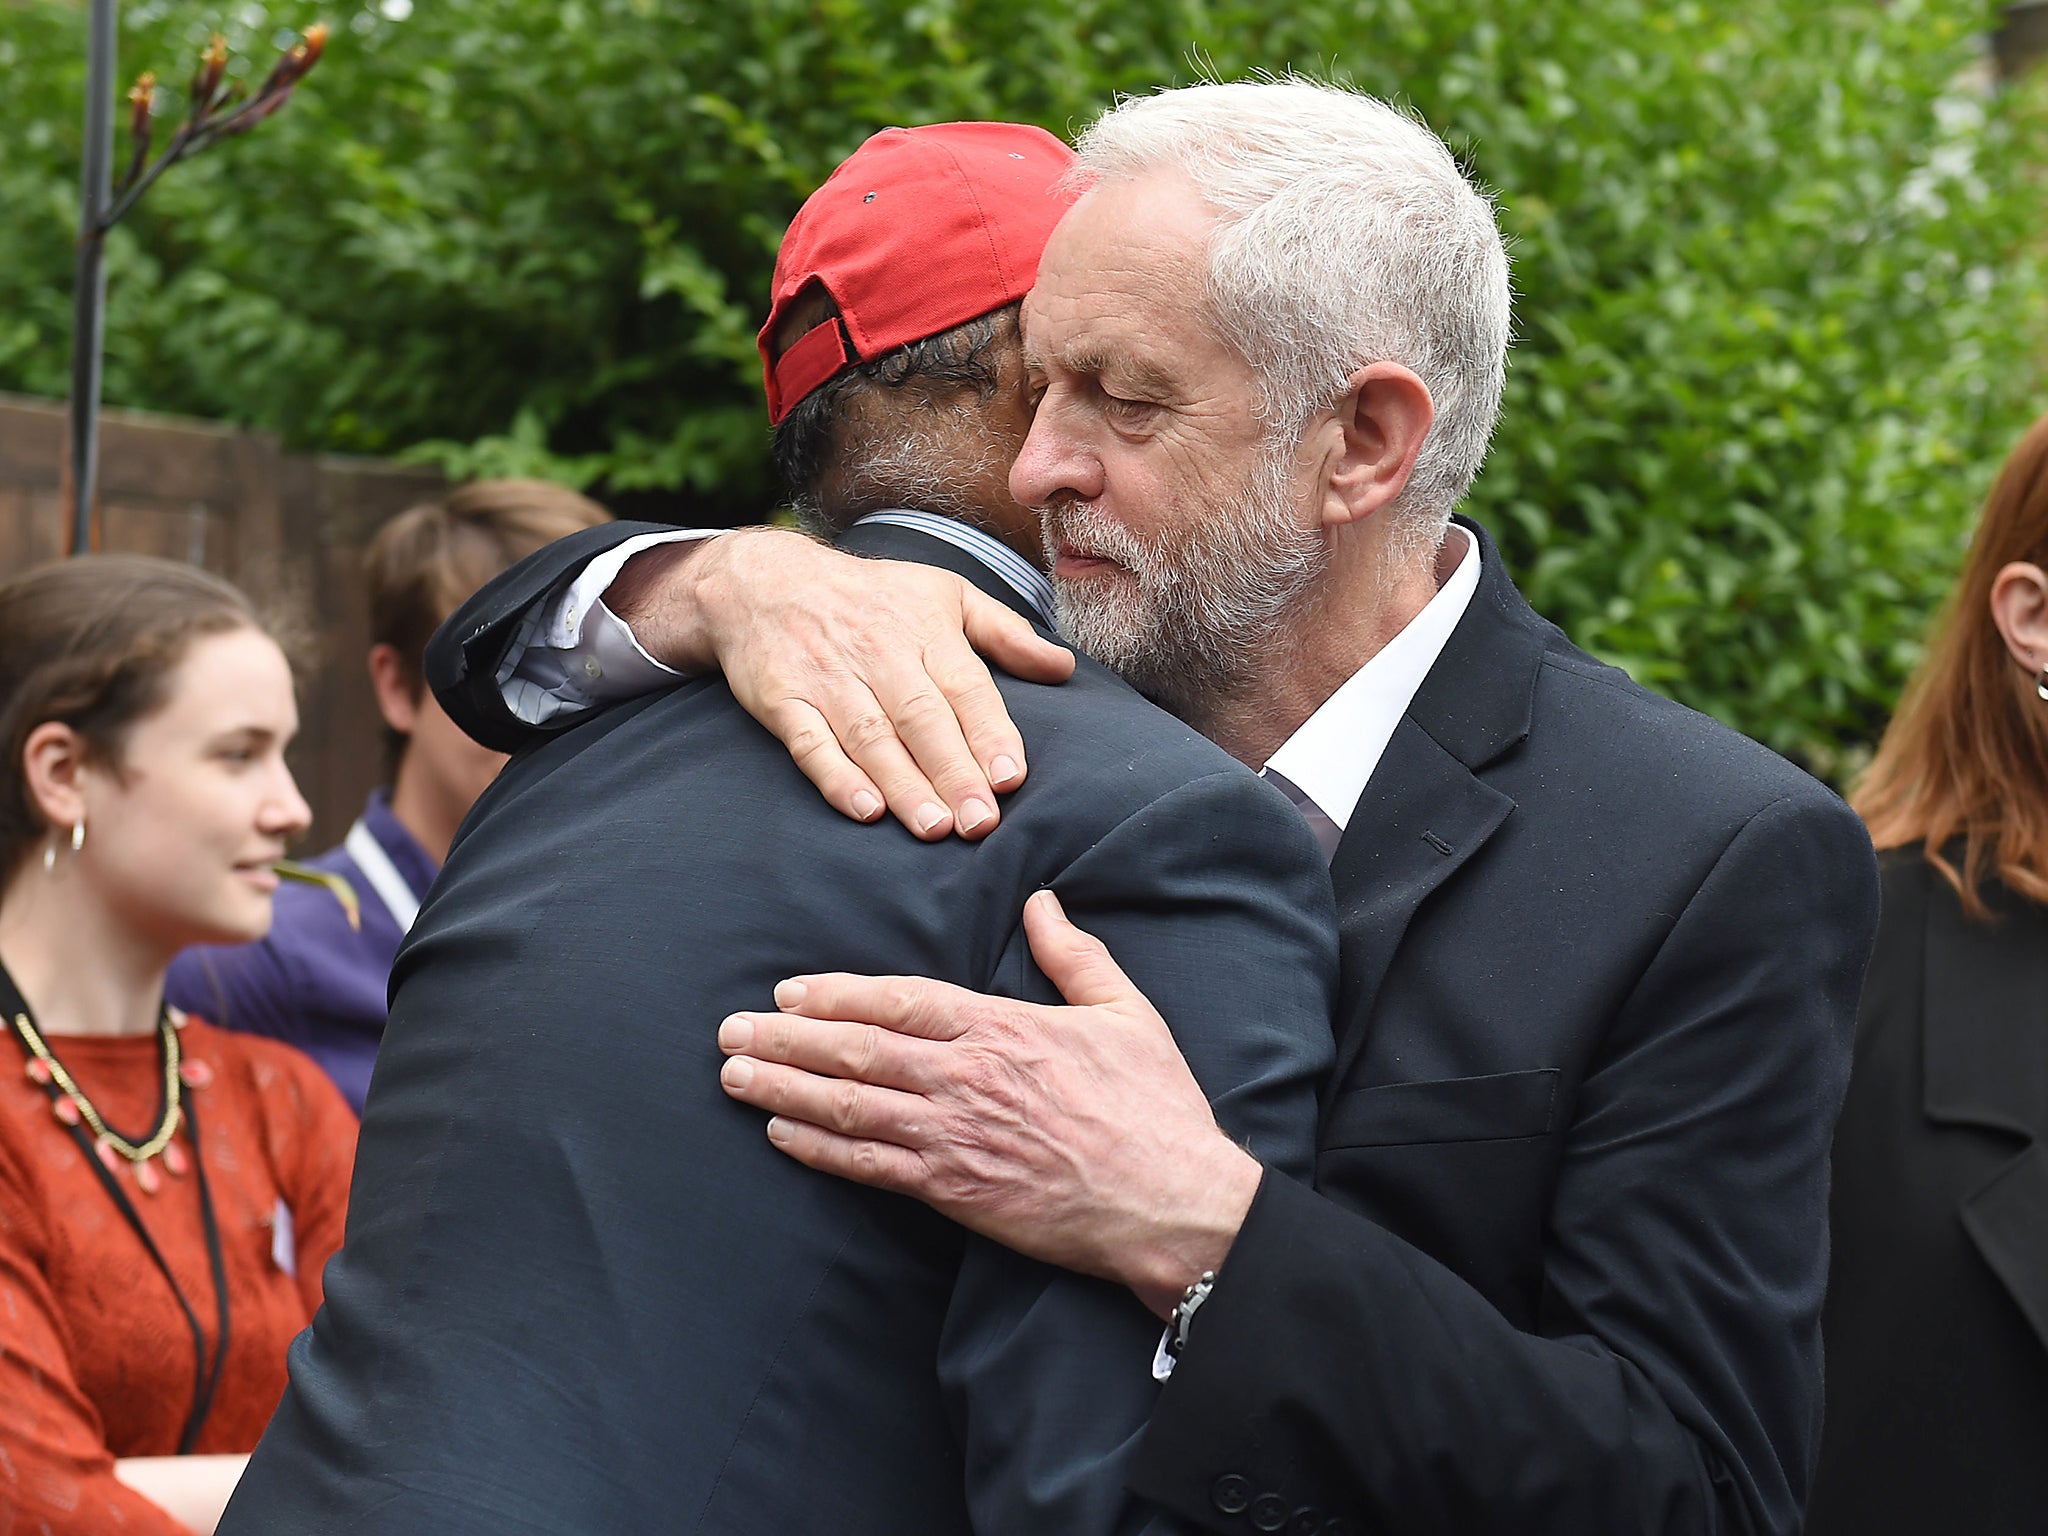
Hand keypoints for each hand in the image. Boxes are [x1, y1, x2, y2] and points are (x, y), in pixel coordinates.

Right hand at [611, 528, 1074, 839]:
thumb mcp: (944, 593)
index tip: (1011, 777)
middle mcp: (879, 654)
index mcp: (925, 631)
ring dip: (903, 785)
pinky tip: (864, 810)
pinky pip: (810, 742)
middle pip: (921, 719)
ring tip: (935, 828)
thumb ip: (1006, 633)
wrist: (763, 580)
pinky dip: (836, 777)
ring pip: (871, 737)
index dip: (988, 733)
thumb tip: (1064, 667)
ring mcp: (828, 679)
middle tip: (980, 822)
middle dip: (953, 772)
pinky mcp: (782, 700)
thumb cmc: (870, 595)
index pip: (964, 687)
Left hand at [716, 890, 1261, 1313]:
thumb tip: (1041, 900)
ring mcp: (955, 1137)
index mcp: (1001, 1028)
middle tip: (732, 1029)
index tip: (789, 989)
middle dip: (786, 1038)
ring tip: (735, 1074)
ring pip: (850, 1107)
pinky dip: (819, 1150)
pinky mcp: (955, 1191)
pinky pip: (870, 1167)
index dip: (837, 993)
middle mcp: (966, 1077)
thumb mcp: (1124, 1012)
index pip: (899, 1000)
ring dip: (784, 1088)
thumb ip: (1073, 955)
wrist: (1169, 1201)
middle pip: (856, 1050)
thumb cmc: (1153, 1106)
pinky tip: (780, 1134)